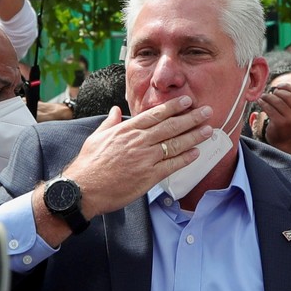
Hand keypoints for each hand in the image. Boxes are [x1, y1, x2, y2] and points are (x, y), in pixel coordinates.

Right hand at [32, 96, 213, 245]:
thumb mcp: (96, 137)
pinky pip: (171, 165)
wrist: (83, 189)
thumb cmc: (88, 164)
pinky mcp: (148, 176)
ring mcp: (145, 159)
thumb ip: (110, 122)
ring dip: (194, 136)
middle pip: (170, 126)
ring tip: (208, 130)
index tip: (187, 101)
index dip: (173, 107)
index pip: (155, 115)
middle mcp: (138, 141)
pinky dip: (185, 159)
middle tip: (207, 111)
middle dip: (191, 118)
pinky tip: (196, 153)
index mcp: (126, 130)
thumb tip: (115, 110)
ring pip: (175, 144)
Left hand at [257, 83, 290, 157]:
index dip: (287, 86)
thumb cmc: (286, 125)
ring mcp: (289, 119)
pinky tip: (259, 102)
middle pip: (286, 95)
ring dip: (267, 96)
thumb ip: (290, 102)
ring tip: (262, 97)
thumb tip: (278, 88)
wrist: (284, 143)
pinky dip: (263, 103)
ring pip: (277, 101)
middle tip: (268, 94)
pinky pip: (269, 108)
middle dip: (276, 92)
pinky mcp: (279, 123)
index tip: (278, 87)